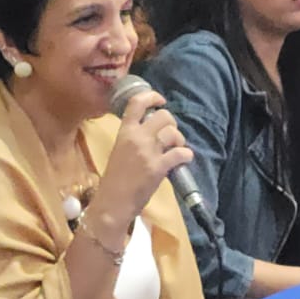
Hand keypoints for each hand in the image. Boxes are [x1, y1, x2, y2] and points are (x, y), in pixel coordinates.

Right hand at [95, 89, 193, 226]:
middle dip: (172, 124)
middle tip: (171, 135)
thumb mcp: (119, 151)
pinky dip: (186, 155)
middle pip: (163, 116)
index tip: (160, 100)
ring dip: (179, 140)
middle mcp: (136, 137)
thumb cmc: (115, 179)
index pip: (137, 103)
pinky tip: (184, 159)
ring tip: (176, 148)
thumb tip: (153, 132)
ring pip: (173, 132)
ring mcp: (148, 152)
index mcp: (124, 132)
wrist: (113, 202)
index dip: (152, 96)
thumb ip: (133, 138)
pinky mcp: (158, 167)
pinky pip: (181, 153)